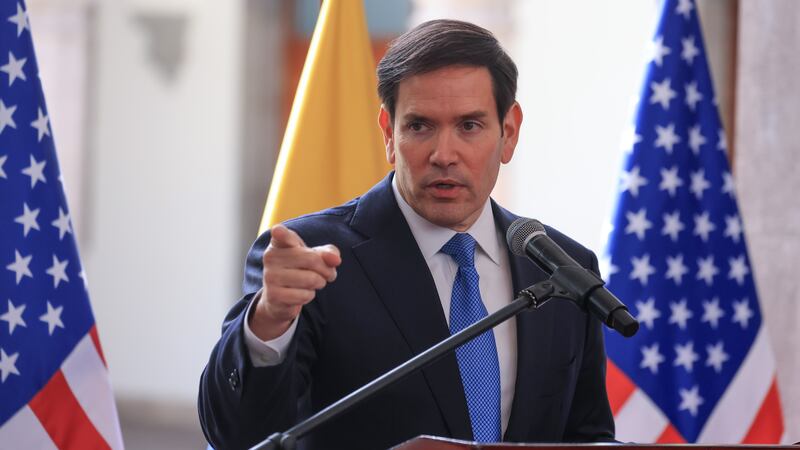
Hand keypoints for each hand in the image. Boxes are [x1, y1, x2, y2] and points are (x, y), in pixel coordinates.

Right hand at [249, 224, 340, 340]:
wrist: (280, 295)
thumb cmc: (300, 269)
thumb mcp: (316, 256)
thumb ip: (329, 253)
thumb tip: (336, 259)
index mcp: (280, 242)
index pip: (281, 235)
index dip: (281, 232)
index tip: (278, 230)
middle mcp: (271, 256)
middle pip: (312, 259)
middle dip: (326, 270)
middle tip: (326, 274)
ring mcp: (270, 276)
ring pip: (311, 279)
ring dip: (319, 283)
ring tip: (311, 283)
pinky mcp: (273, 295)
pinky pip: (304, 295)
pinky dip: (309, 296)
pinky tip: (300, 293)